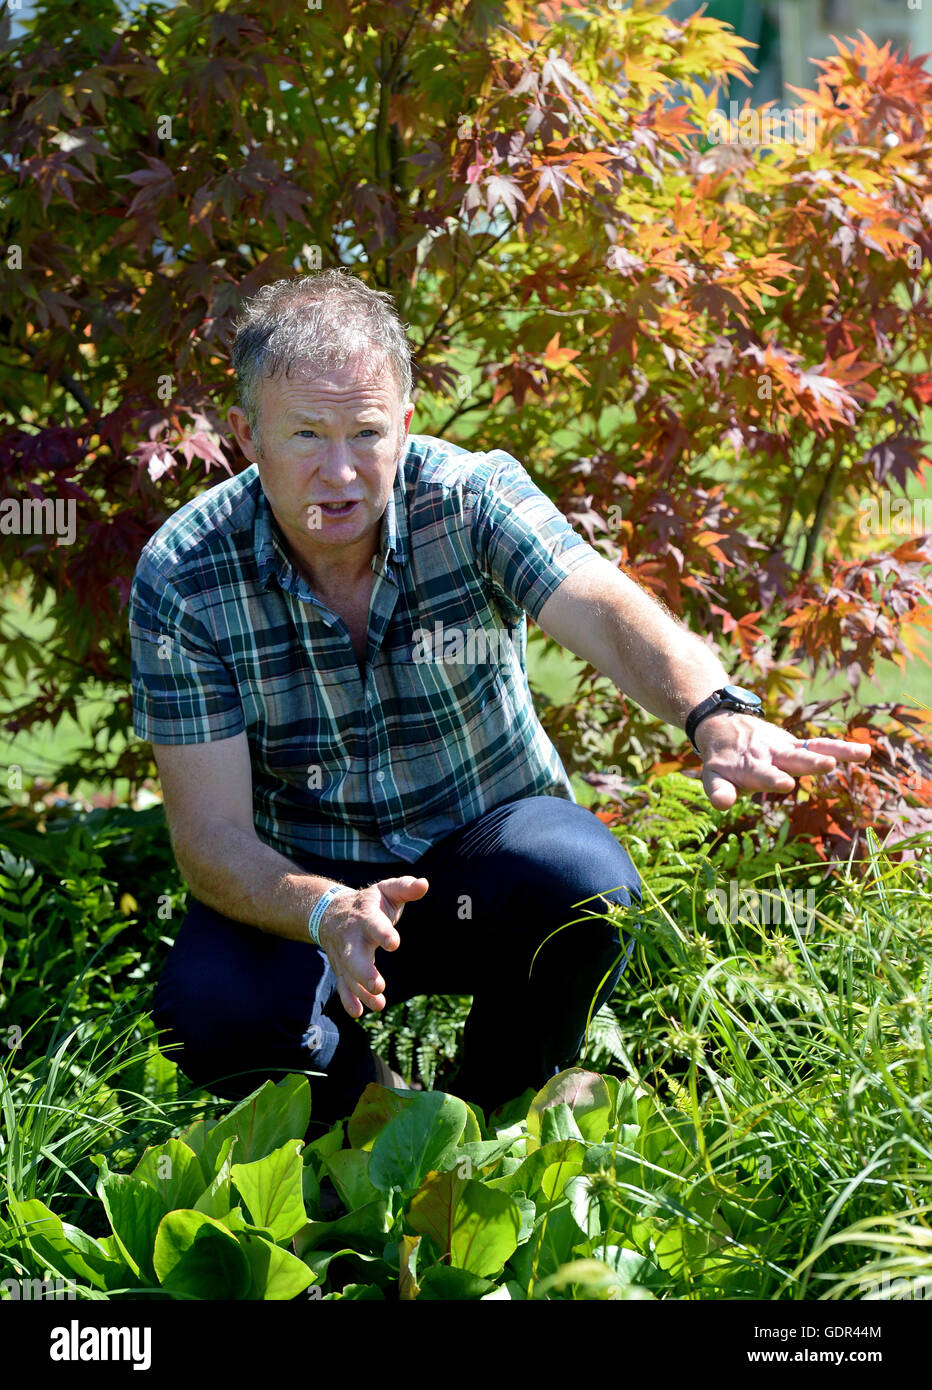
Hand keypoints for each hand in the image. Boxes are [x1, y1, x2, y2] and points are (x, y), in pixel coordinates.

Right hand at [318, 875, 428, 1018]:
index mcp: (366, 917)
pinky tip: (358, 1012)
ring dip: (361, 992)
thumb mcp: (386, 890)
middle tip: (378, 986)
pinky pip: (343, 985)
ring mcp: (344, 955)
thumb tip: (424, 884)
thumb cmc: (368, 902)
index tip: (394, 944)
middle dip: (364, 972)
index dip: (383, 933)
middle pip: (355, 956)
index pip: (374, 925)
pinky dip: (348, 999)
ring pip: (349, 976)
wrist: (329, 912)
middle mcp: (352, 938)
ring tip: (379, 1004)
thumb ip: (405, 888)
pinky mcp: (341, 968)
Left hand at [693, 712, 871, 809]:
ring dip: (833, 751)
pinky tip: (864, 751)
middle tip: (825, 764)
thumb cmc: (721, 761)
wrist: (722, 725)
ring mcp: (785, 748)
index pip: (761, 774)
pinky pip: (820, 745)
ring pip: (811, 749)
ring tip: (860, 753)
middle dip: (808, 762)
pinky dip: (840, 748)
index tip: (785, 783)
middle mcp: (770, 754)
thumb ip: (719, 792)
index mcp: (748, 766)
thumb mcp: (712, 776)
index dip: (772, 778)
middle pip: (791, 759)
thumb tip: (721, 805)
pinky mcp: (796, 744)